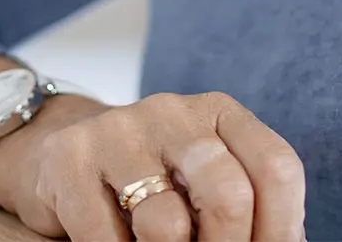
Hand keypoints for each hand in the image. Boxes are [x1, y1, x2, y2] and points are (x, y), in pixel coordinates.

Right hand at [0, 90, 305, 241]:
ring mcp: (117, 131)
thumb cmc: (151, 180)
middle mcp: (171, 112)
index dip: (281, 230)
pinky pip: (105, 238)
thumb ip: (243, 210)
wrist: (60, 152)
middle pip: (229, 196)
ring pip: (167, 225)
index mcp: (218, 114)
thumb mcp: (202, 182)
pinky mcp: (69, 159)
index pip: (276, 170)